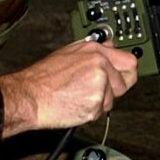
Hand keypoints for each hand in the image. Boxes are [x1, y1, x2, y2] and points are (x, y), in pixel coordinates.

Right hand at [0, 40, 139, 136]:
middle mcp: (100, 65)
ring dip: (98, 103)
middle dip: (113, 90)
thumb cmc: (43, 77)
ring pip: (111, 100)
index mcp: (95, 51)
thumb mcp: (68, 53)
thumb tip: (111, 47)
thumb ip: (94, 50)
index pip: (129, 61)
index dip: (128, 71)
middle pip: (125, 83)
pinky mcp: (95, 104)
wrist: (30, 96)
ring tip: (77, 96)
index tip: (127, 76)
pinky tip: (74, 103)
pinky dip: (89, 112)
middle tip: (94, 92)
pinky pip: (100, 112)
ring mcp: (99, 85)